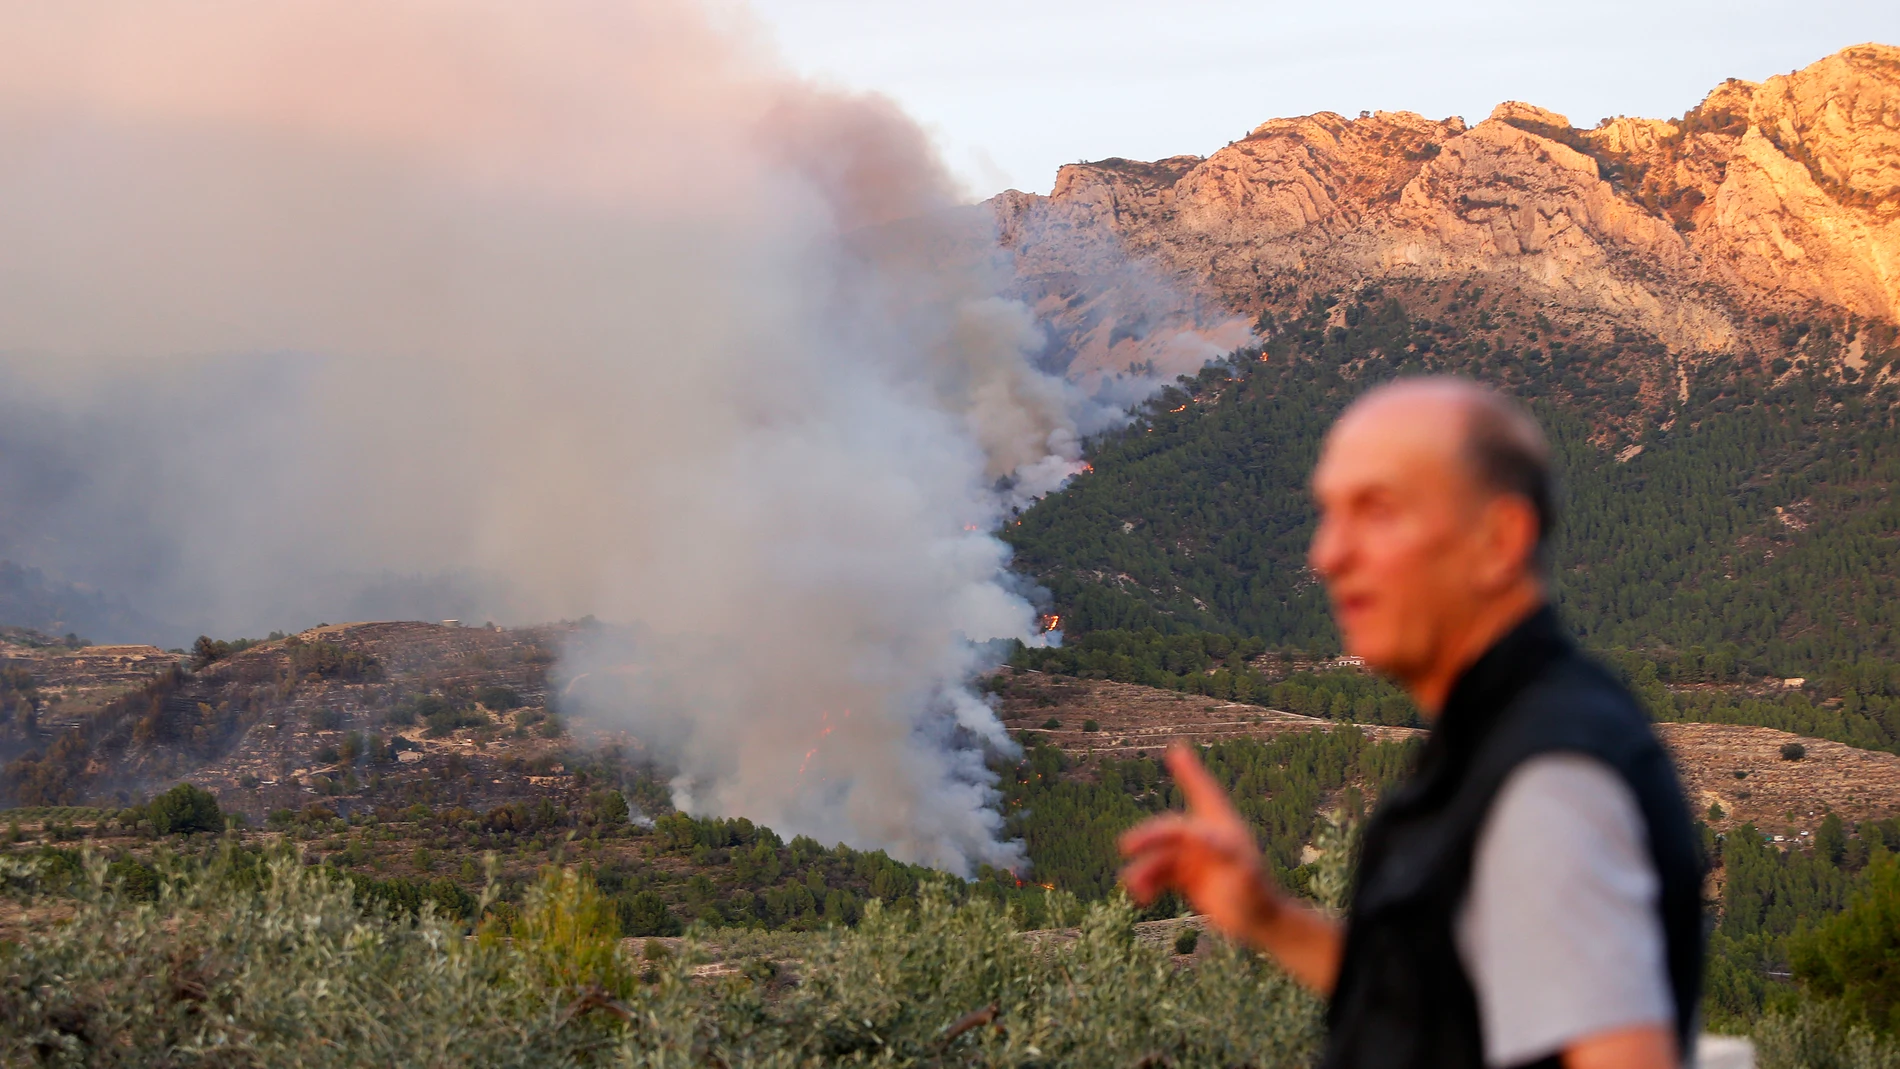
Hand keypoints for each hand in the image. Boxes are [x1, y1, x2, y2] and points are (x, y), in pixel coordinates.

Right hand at [1118, 744, 1279, 938]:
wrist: (1260, 923)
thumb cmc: (1258, 896)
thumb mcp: (1246, 875)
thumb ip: (1225, 854)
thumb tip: (1201, 836)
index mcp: (1222, 828)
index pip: (1204, 793)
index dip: (1190, 771)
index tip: (1176, 750)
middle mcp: (1205, 839)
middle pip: (1170, 831)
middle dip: (1150, 836)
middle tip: (1127, 845)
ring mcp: (1194, 858)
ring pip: (1160, 857)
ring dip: (1145, 869)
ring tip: (1135, 887)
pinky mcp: (1187, 878)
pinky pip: (1159, 876)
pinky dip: (1147, 883)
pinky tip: (1142, 897)